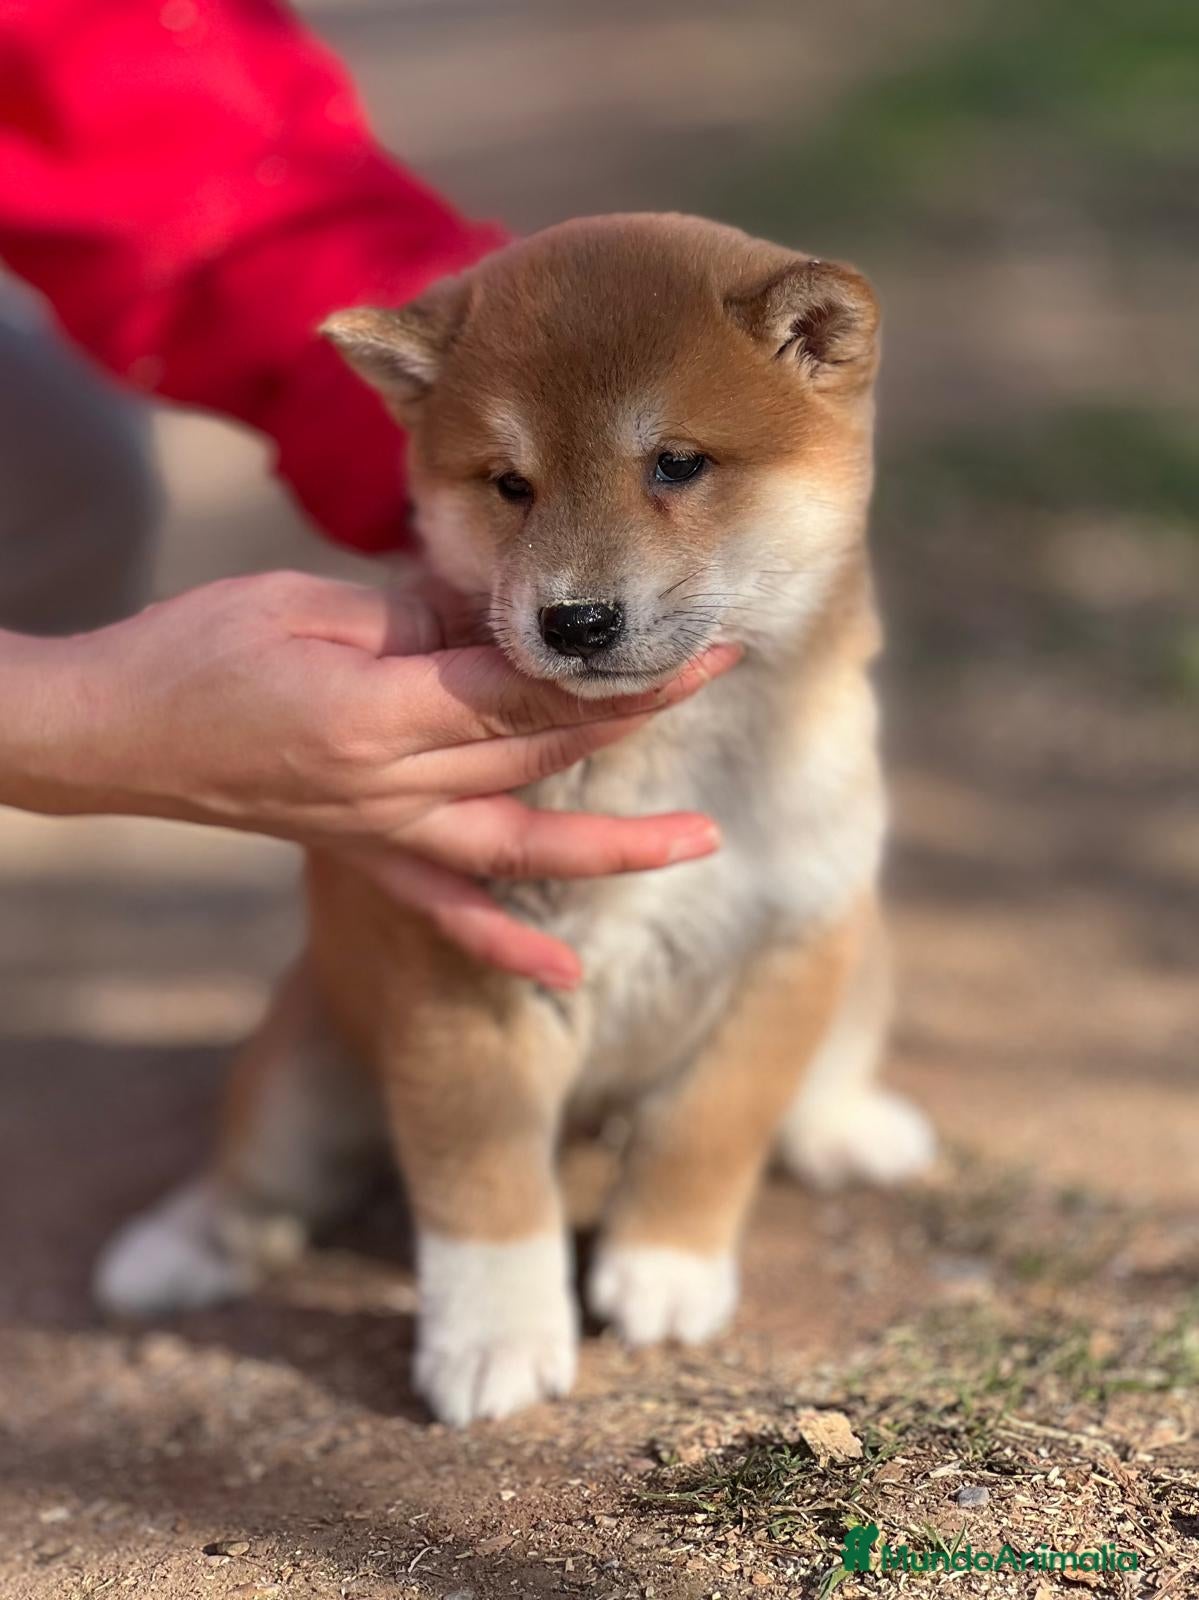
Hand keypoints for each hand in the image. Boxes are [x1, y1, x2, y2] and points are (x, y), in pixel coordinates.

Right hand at [12, 572, 737, 984]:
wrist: (115, 735)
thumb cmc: (198, 651)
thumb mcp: (304, 605)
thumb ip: (411, 617)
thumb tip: (494, 615)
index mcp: (379, 709)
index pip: (523, 689)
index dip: (610, 667)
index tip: (686, 639)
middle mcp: (392, 785)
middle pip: (540, 751)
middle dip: (636, 713)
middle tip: (717, 676)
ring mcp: (381, 832)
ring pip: (520, 838)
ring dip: (614, 842)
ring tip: (701, 840)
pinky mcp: (363, 856)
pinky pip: (445, 912)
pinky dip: (506, 944)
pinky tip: (564, 976)